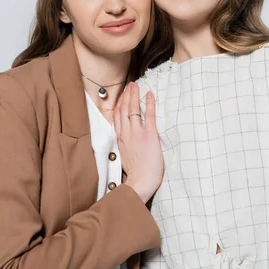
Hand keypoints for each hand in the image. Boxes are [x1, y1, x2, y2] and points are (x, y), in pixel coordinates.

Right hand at [113, 82, 163, 202]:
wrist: (140, 183)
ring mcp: (137, 134)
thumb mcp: (125, 158)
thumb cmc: (136, 175)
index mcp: (120, 140)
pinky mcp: (149, 135)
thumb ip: (125, 146)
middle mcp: (126, 134)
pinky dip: (149, 103)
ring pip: (132, 109)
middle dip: (125, 96)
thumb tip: (128, 142)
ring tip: (136, 85)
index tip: (122, 96)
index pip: (117, 117)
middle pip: (123, 110)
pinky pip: (148, 115)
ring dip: (134, 95)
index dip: (119, 105)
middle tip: (129, 85)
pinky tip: (150, 94)